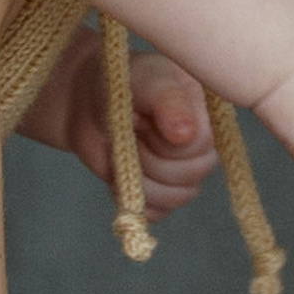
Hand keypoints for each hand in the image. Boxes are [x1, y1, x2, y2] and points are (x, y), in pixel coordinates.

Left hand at [18, 33, 218, 215]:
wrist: (87, 103)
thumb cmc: (119, 81)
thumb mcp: (144, 79)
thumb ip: (167, 100)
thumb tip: (186, 134)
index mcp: (207, 115)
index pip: (201, 147)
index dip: (164, 140)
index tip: (140, 116)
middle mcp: (201, 147)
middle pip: (190, 177)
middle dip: (149, 158)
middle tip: (130, 133)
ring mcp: (182, 173)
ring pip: (174, 199)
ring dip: (138, 178)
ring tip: (124, 150)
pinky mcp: (161, 193)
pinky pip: (156, 213)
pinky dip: (131, 198)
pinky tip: (120, 172)